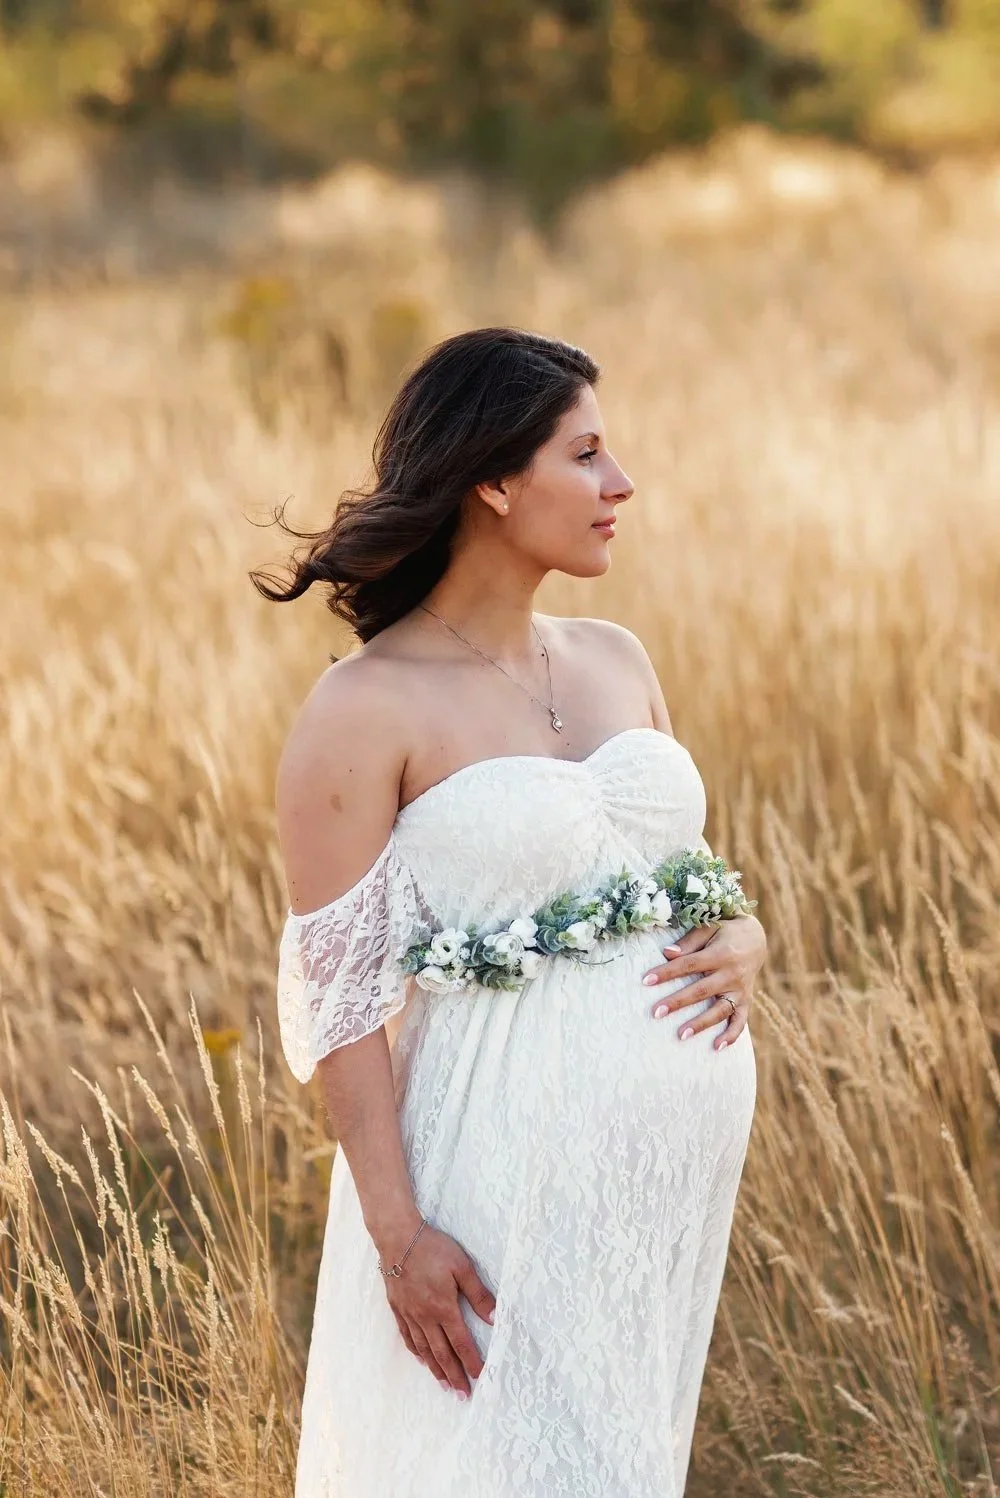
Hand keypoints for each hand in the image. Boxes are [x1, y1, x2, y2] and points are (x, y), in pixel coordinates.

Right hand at [381, 1221, 496, 1397]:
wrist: (398, 1238)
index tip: (480, 1376)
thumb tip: (495, 1318)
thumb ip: (478, 1294)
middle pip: (442, 1353)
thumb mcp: (462, 1266)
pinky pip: (408, 1337)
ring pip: (424, 1349)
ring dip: (436, 1369)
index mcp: (443, 1308)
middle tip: (463, 1395)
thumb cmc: (433, 1248)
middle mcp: (425, 1317)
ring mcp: (409, 1314)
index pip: (461, 1342)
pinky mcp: (398, 1308)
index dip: (471, 1361)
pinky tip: (422, 1359)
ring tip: (445, 1385)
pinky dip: (417, 1352)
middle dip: (454, 1375)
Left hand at [641, 914, 766, 1050]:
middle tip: (656, 1013)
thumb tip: (666, 953)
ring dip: (701, 1024)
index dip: (667, 972)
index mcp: (720, 954)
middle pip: (702, 991)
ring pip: (720, 1010)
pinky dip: (731, 1035)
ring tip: (681, 1035)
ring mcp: (740, 990)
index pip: (689, 964)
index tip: (646, 980)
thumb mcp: (709, 927)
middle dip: (678, 1002)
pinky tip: (716, 1047)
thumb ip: (689, 942)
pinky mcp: (746, 1000)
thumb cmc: (724, 931)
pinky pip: (741, 1021)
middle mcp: (732, 974)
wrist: (756, 938)